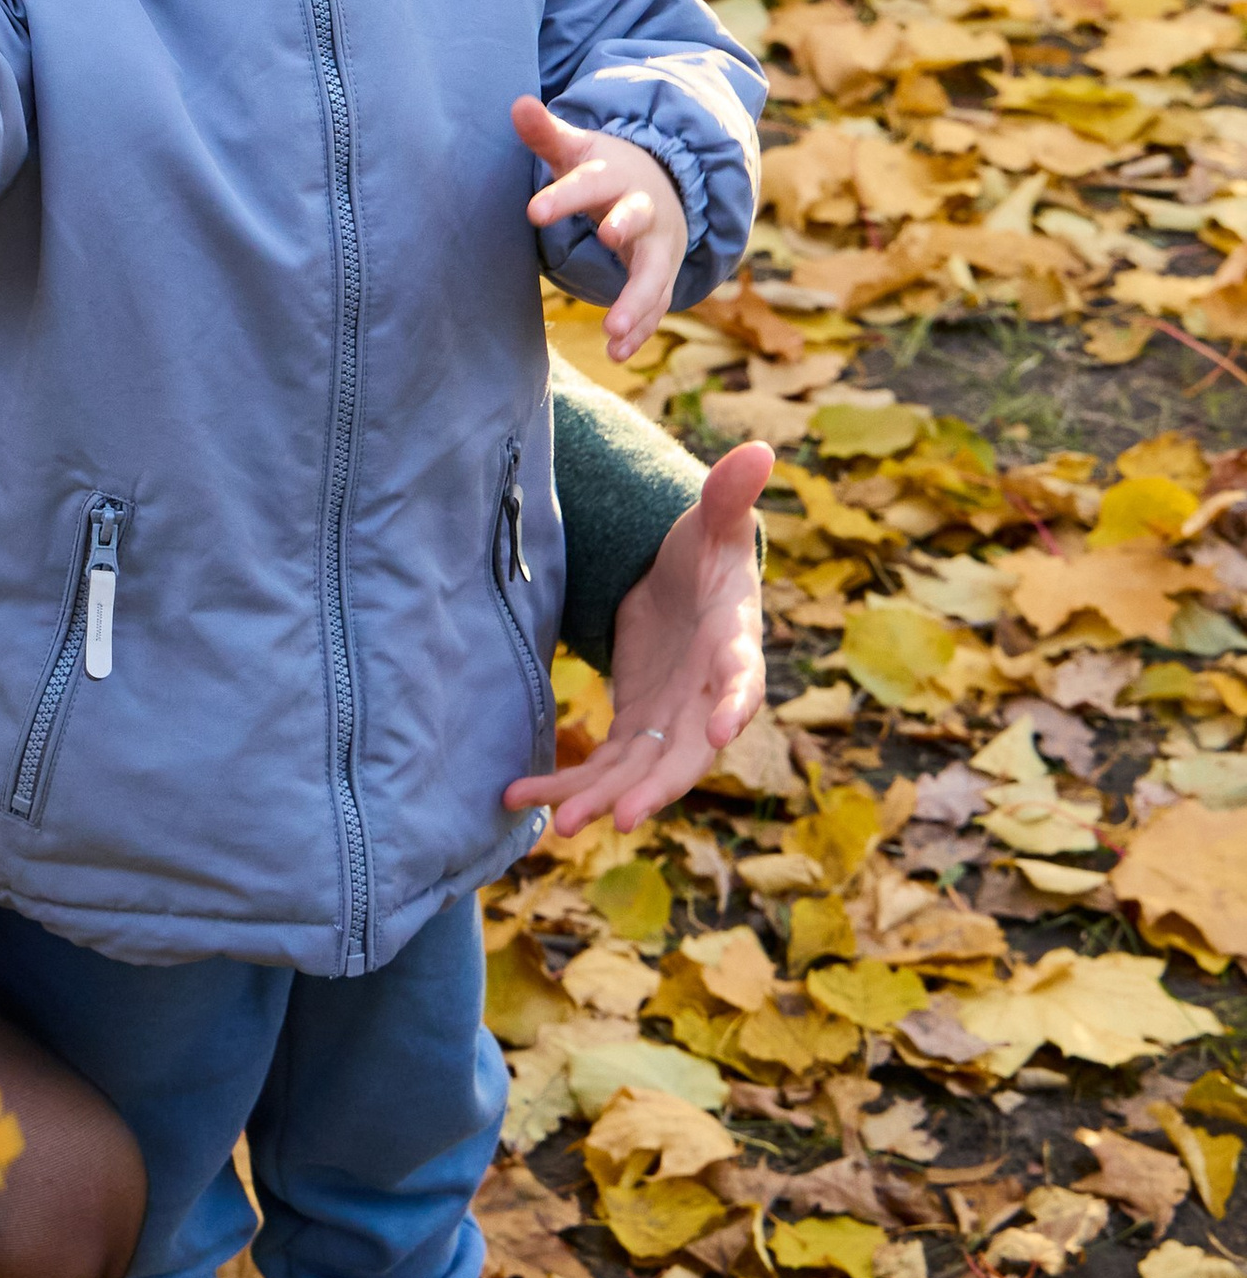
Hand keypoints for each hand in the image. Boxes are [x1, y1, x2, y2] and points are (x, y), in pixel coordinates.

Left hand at [504, 438, 770, 834]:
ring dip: (601, 799)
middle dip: (657, 787)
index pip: (742, 677)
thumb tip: (760, 449)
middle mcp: (707, 697)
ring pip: (640, 771)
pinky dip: (566, 786)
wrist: (684, 585)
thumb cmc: (707, 553)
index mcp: (734, 644)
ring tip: (559, 827)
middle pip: (688, 751)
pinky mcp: (636, 726)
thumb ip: (729, 494)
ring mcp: (670, 719)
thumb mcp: (713, 522)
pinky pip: (604, 767)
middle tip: (623, 817)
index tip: (724, 729)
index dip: (735, 702)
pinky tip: (518, 798)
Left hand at [513, 94, 686, 359]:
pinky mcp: (661, 275)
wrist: (661, 184)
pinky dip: (640, 330)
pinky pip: (655, 305)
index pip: (587, 181)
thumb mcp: (576, 149)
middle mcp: (641, 209)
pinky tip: (616, 355)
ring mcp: (656, 245)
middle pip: (637, 217)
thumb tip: (516, 103)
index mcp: (612, 176)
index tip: (533, 212)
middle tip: (606, 240)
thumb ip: (545, 133)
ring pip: (653, 273)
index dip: (562, 196)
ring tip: (613, 332)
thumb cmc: (603, 169)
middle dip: (624, 228)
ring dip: (637, 302)